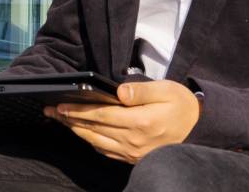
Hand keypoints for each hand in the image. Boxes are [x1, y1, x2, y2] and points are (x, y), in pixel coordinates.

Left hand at [45, 80, 200, 163]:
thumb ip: (140, 91)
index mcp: (140, 122)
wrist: (198, 128)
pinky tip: (83, 134)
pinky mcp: (134, 157)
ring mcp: (133, 151)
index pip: (101, 116)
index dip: (79, 111)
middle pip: (94, 130)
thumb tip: (119, 92)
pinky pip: (106, 151)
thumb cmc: (181, 106)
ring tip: (60, 121)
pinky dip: (91, 142)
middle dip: (69, 120)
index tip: (60, 106)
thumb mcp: (165, 90)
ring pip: (97, 142)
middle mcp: (133, 140)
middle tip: (50, 112)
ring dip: (76, 131)